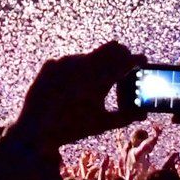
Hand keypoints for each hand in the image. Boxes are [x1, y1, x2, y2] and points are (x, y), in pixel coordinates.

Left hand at [6, 41, 145, 155]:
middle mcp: (83, 64)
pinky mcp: (51, 65)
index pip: (126, 59)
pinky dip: (76, 71)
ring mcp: (65, 62)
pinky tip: (72, 87)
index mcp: (99, 78)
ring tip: (92, 86)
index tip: (141, 62)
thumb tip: (143, 113)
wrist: (35, 131)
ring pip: (90, 56)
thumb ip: (126, 117)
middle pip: (112, 48)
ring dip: (97, 65)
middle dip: (121, 55)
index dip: (136, 60)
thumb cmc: (72, 128)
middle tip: (125, 66)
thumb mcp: (102, 123)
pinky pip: (70, 62)